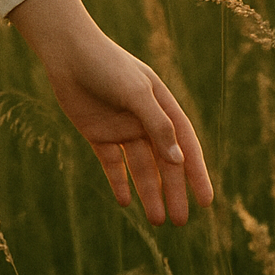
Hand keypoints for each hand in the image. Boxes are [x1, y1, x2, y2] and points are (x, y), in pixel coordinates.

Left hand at [8, 0, 213, 225]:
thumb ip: (157, 125)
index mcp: (161, 106)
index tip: (206, 201)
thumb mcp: (135, 93)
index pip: (185, 145)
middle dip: (173, 191)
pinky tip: (126, 202)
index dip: (196, 172)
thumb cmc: (106, 65)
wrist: (67, 52)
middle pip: (164, 162)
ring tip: (158, 221)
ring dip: (149, 193)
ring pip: (140, 168)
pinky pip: (113, 164)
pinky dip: (119, 182)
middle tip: (179, 222)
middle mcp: (144, 120)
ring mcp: (121, 128)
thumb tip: (179, 161)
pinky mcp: (98, 133)